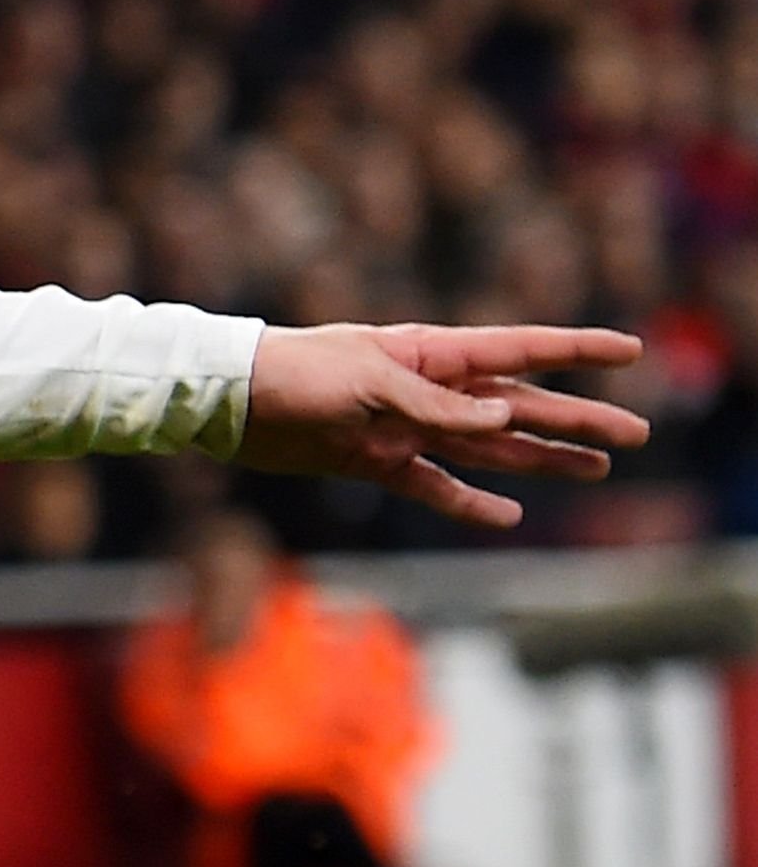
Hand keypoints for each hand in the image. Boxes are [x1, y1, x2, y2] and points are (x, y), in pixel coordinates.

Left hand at [236, 322, 646, 527]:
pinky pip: (436, 486)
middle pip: (521, 405)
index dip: (578, 351)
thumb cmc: (295, 374)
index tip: (631, 350)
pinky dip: (469, 502)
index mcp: (432, 354)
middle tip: (637, 434)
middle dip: (579, 419)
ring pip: (491, 446)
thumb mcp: (367, 383)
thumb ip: (435, 403)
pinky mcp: (376, 463)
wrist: (230, 401)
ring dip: (543, 457)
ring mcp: (407, 429)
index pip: (522, 349)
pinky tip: (507, 516)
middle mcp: (430, 391)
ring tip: (596, 468)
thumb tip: (504, 414)